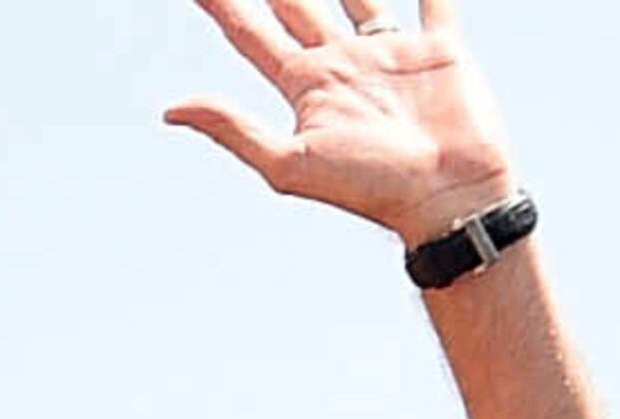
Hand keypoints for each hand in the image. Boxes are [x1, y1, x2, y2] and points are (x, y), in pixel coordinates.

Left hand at [166, 0, 521, 242]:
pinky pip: (434, 0)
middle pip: (295, 4)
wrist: (449, 198)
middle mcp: (343, 64)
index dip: (221, 4)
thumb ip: (233, 130)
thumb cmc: (372, 189)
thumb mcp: (290, 163)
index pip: (250, 34)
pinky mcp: (439, 50)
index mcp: (306, 86)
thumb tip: (170, 110)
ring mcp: (389, 54)